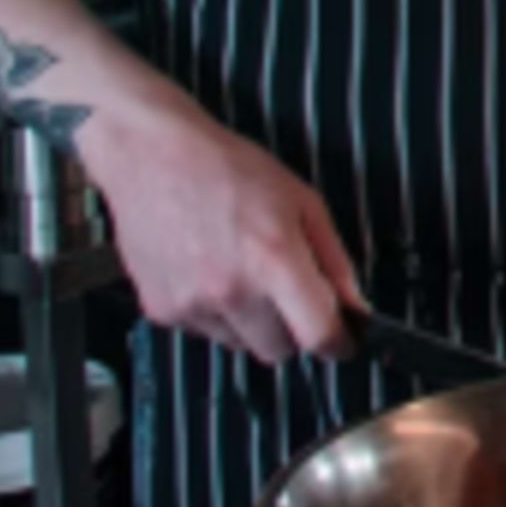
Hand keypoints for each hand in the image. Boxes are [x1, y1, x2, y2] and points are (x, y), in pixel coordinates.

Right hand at [85, 92, 363, 364]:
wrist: (152, 156)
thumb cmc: (229, 168)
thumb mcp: (302, 201)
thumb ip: (333, 260)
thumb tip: (354, 307)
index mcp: (274, 260)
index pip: (317, 335)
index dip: (338, 343)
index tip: (342, 341)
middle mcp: (232, 290)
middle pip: (278, 350)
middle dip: (291, 329)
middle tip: (284, 292)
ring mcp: (192, 305)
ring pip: (240, 344)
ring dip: (250, 323)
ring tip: (238, 270)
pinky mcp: (161, 311)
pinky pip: (204, 331)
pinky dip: (213, 313)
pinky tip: (207, 270)